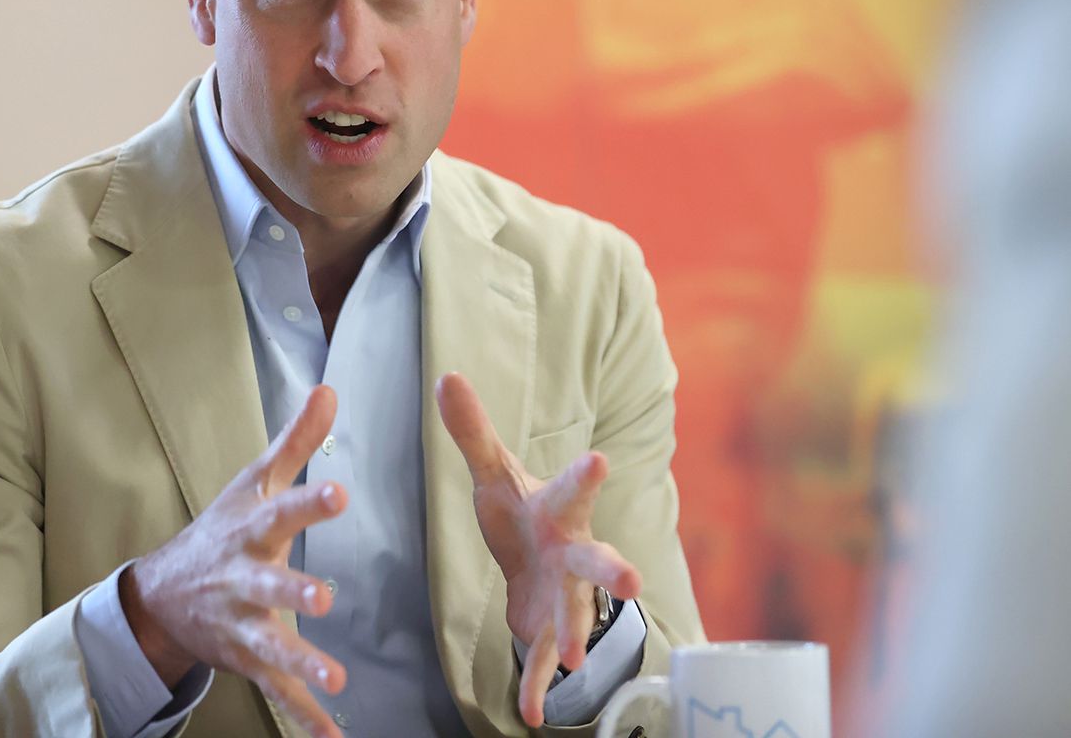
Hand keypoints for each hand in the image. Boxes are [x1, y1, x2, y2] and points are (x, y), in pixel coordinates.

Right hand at [124, 385, 349, 737]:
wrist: (161, 595)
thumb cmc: (221, 529)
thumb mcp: (254, 482)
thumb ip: (297, 442)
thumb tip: (330, 391)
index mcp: (250, 532)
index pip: (281, 512)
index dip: (309, 503)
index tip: (339, 493)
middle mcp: (243, 579)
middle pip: (269, 585)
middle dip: (293, 593)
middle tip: (323, 600)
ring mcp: (243, 624)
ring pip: (272, 645)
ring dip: (301, 663)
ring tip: (334, 680)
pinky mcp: (249, 661)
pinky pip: (278, 692)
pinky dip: (304, 718)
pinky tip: (334, 737)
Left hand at [436, 372, 641, 728]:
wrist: (536, 558)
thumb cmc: (520, 508)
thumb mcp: (491, 472)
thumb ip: (472, 430)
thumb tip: (446, 375)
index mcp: (557, 508)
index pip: (571, 489)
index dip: (584, 476)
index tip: (598, 460)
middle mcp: (571, 551)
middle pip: (596, 559)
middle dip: (613, 570)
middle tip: (634, 581)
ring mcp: (564, 593)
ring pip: (577, 614)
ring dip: (577, 634)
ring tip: (577, 659)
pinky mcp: (547, 626)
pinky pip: (543, 658)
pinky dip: (536, 685)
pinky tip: (530, 712)